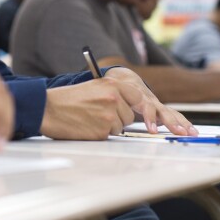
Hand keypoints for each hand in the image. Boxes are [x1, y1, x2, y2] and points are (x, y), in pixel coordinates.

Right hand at [40, 67, 196, 139]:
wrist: (47, 107)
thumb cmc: (68, 100)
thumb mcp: (94, 89)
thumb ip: (115, 95)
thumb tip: (134, 110)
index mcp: (113, 84)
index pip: (141, 99)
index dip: (153, 114)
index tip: (172, 127)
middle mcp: (114, 97)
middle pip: (130, 115)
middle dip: (118, 117)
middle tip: (97, 113)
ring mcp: (109, 113)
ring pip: (120, 126)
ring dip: (107, 125)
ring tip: (87, 117)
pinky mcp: (102, 129)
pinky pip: (109, 135)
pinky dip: (99, 133)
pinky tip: (84, 125)